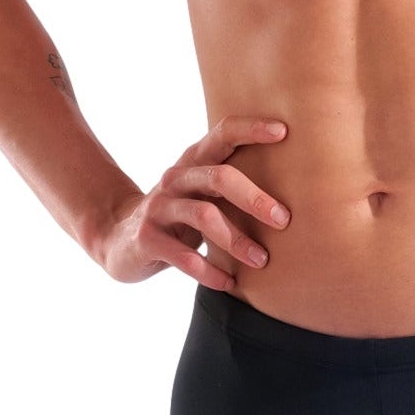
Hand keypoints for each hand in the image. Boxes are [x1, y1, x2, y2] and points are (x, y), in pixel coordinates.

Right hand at [99, 115, 289, 287]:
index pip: (222, 134)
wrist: (119, 238)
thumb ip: (233, 186)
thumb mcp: (203, 194)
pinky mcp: (147, 238)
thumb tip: (295, 190)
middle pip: (219, 177)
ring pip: (204, 216)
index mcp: (194, 162)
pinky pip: (184, 257)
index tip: (284, 132)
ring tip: (262, 260)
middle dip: (255, 197)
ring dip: (237, 241)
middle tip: (284, 219)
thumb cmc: (179, 216)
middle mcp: (176, 178)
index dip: (251, 130)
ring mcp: (159, 208)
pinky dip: (210, 272)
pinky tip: (230, 284)